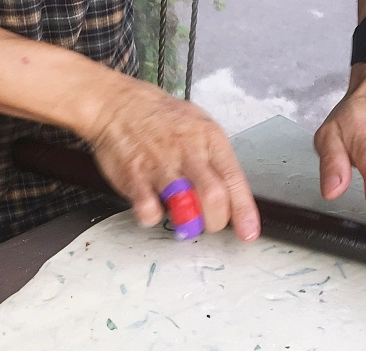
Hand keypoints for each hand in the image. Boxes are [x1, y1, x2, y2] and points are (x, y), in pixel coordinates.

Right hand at [86, 77, 259, 240]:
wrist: (117, 104)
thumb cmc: (161, 118)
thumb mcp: (199, 127)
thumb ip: (215, 161)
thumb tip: (230, 195)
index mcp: (209, 139)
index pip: (234, 180)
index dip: (243, 211)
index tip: (248, 232)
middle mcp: (188, 151)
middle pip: (214, 197)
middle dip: (215, 221)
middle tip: (207, 223)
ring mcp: (161, 164)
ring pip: (186, 205)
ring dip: (188, 222)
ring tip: (183, 218)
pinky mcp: (135, 176)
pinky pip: (149, 209)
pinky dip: (153, 217)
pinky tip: (152, 207)